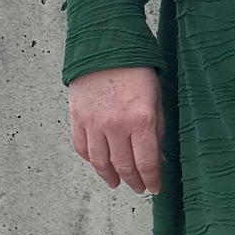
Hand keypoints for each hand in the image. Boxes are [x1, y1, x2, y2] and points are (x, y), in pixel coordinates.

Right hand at [67, 66, 162, 193]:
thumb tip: (157, 158)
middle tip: (138, 188)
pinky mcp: (77, 118)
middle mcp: (116, 126)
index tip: (154, 187)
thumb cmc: (136, 69)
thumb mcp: (156, 99)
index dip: (151, 180)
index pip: (146, 163)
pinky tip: (99, 164)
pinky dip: (91, 160)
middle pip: (124, 167)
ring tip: (116, 182)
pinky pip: (82, 148)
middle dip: (133, 182)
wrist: (105, 46)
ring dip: (110, 177)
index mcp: (141, 120)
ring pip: (100, 163)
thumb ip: (156, 131)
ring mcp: (94, 123)